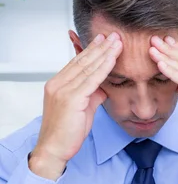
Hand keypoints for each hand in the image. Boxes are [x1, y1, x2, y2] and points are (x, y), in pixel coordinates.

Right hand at [30, 33, 122, 180]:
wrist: (54, 149)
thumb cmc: (68, 131)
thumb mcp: (84, 108)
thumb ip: (92, 95)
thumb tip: (104, 87)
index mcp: (58, 84)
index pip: (77, 62)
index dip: (92, 50)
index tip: (104, 40)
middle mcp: (58, 83)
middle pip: (83, 60)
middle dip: (100, 47)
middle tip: (113, 35)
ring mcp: (63, 90)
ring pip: (88, 67)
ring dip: (105, 53)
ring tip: (117, 42)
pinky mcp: (71, 99)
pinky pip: (91, 79)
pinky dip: (104, 68)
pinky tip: (113, 59)